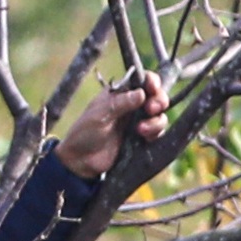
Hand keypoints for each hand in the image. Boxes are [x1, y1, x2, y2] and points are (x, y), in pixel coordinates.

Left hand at [54, 71, 168, 177]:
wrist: (81, 160)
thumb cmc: (85, 133)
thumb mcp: (99, 115)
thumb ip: (121, 103)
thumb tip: (142, 93)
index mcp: (121, 93)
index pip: (142, 80)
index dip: (152, 81)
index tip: (153, 88)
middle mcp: (132, 105)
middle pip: (157, 96)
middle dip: (159, 101)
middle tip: (151, 109)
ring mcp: (138, 122)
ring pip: (159, 115)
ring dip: (156, 121)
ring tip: (140, 129)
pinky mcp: (142, 138)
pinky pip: (157, 133)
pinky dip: (155, 133)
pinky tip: (143, 137)